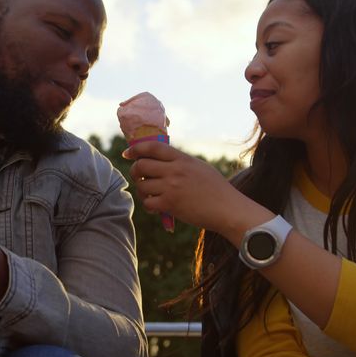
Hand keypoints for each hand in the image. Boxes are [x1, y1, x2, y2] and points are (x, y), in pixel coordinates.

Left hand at [124, 141, 246, 233]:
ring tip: (151, 195)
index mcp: (183, 159)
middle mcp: (175, 170)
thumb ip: (181, 163)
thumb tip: (161, 161)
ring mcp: (171, 187)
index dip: (136, 149)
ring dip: (143, 191)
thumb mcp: (199, 168)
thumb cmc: (217, 190)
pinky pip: (148, 202)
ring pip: (142, 185)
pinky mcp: (170, 204)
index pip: (153, 147)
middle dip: (136, 172)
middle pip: (142, 165)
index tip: (128, 153)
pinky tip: (157, 207)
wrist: (227, 209)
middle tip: (140, 178)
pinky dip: (149, 205)